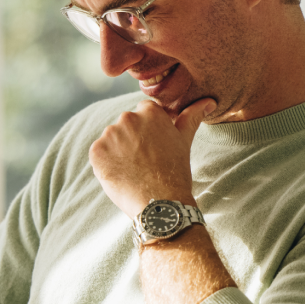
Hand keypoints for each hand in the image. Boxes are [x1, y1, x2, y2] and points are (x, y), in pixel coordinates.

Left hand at [88, 97, 215, 220]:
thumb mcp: (184, 140)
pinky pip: (99, 154)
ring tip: (133, 170)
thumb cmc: (174, 172)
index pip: (143, 113)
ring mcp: (110, 134)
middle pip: (126, 126)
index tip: (153, 148)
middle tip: (144, 162)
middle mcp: (128, 117)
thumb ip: (192, 116)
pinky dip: (106, 164)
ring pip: (111, 140)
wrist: (159, 202)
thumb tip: (208, 101)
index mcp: (150, 111)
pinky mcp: (96, 152)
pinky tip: (121, 174)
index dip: (147, 132)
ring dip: (117, 152)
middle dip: (132, 141)